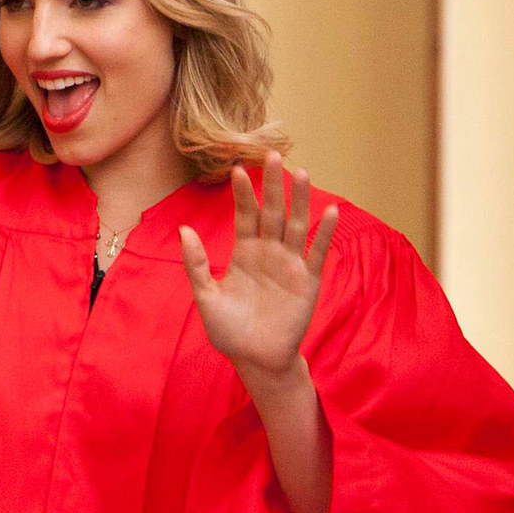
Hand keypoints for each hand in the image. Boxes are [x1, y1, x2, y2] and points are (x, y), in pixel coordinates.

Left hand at [180, 155, 337, 386]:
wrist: (254, 357)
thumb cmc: (229, 329)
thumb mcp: (205, 296)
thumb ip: (197, 264)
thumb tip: (184, 230)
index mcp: (244, 254)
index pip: (244, 216)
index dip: (242, 194)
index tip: (237, 168)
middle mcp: (268, 253)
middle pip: (271, 212)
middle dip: (272, 185)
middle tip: (272, 154)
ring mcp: (290, 264)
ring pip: (295, 225)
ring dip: (299, 200)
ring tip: (301, 173)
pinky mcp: (308, 280)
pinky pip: (316, 252)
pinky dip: (323, 233)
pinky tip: (329, 210)